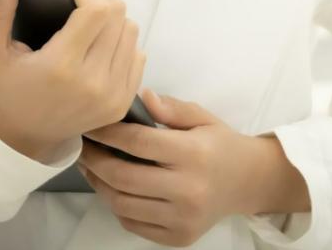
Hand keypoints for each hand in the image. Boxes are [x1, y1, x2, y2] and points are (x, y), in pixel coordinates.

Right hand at [0, 0, 145, 162]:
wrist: (23, 139)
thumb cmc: (5, 91)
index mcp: (61, 66)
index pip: (99, 9)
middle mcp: (93, 82)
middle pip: (119, 15)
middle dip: (99, 3)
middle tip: (77, 9)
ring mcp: (112, 96)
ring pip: (131, 32)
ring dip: (113, 24)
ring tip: (87, 32)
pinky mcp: (122, 104)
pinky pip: (138, 56)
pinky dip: (121, 47)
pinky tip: (97, 53)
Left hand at [78, 89, 280, 246]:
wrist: (248, 182)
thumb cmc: (220, 145)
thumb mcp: (202, 117)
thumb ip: (171, 108)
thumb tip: (139, 96)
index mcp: (193, 154)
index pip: (138, 143)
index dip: (108, 133)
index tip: (92, 124)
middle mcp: (188, 190)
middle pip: (123, 177)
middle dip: (95, 160)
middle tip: (83, 147)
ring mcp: (182, 219)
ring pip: (123, 204)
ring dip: (100, 185)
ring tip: (92, 167)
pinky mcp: (178, 238)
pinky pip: (133, 224)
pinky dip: (117, 206)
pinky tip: (113, 188)